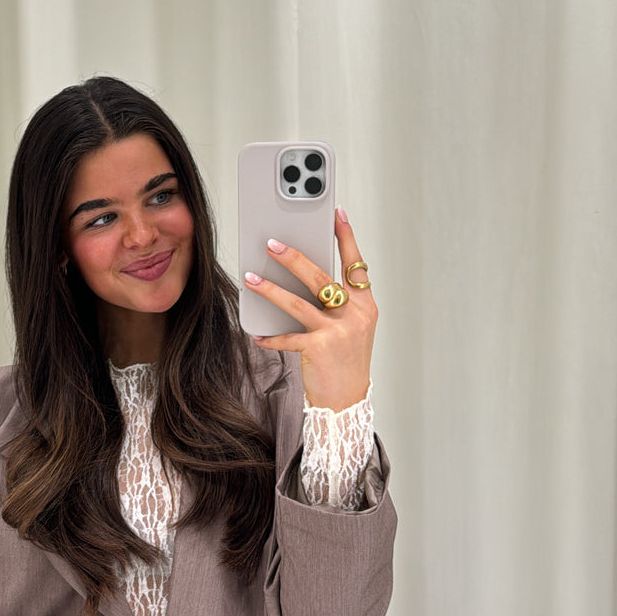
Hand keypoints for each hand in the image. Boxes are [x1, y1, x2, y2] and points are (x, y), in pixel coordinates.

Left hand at [244, 207, 376, 411]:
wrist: (347, 401)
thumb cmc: (345, 361)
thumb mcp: (352, 327)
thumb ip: (337, 303)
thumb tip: (305, 274)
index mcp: (365, 305)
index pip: (355, 264)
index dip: (346, 237)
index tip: (337, 213)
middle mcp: (355, 315)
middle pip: (320, 277)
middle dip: (294, 257)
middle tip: (272, 243)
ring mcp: (338, 332)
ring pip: (297, 302)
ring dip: (270, 289)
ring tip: (251, 277)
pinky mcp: (320, 349)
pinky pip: (287, 337)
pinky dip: (270, 336)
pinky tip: (257, 334)